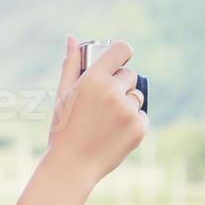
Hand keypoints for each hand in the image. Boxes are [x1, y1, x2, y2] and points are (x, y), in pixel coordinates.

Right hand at [46, 34, 148, 184]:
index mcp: (94, 79)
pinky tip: (114, 133)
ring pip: (137, 96)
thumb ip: (71, 64)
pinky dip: (132, 122)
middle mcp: (113, 92)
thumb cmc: (63, 129)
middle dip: (120, 84)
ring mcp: (128, 111)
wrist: (72, 166)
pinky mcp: (139, 128)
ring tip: (107, 120)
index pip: (121, 49)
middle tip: (104, 102)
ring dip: (127, 103)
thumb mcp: (63, 95)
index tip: (119, 60)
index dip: (122, 53)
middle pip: (130, 74)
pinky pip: (141, 115)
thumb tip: (72, 38)